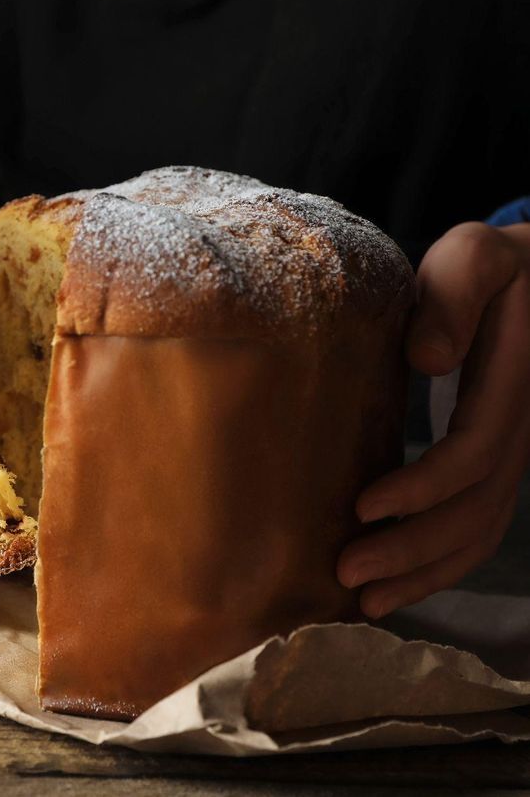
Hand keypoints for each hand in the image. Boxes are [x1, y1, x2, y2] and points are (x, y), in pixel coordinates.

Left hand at [338, 221, 529, 617]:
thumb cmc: (494, 266)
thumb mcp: (474, 257)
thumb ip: (455, 297)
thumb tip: (428, 359)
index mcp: (511, 386)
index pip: (472, 454)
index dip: (422, 489)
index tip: (362, 507)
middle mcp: (517, 432)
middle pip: (474, 511)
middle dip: (413, 549)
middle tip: (347, 574)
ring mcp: (512, 453)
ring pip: (480, 531)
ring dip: (424, 571)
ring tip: (365, 602)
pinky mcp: (495, 463)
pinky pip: (479, 526)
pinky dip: (440, 562)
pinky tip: (398, 585)